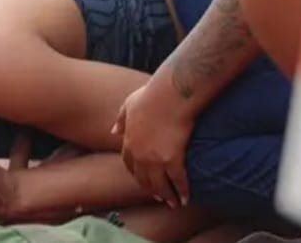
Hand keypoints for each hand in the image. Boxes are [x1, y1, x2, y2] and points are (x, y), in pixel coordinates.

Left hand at [112, 82, 193, 207]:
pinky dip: (183, 191)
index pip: (129, 164)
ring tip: (173, 203)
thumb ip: (121, 119)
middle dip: (151, 189)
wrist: (169, 96)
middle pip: (144, 178)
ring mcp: (155, 159)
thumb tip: (113, 130)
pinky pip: (177, 181)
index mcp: (128, 142)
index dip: (136, 174)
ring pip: (159, 185)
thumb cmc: (150, 96)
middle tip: (159, 196)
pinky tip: (186, 198)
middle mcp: (139, 155)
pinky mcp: (172, 160)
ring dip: (167, 196)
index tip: (143, 179)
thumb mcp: (128, 105)